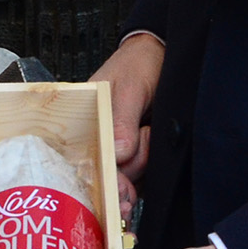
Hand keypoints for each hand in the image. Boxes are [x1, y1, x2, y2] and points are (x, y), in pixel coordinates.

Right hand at [91, 32, 163, 214]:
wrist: (161, 56)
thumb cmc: (137, 64)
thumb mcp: (128, 87)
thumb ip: (121, 121)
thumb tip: (117, 155)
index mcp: (86, 126)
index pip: (88, 164)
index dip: (105, 182)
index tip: (122, 192)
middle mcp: (99, 142)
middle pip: (112, 177)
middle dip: (132, 168)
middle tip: (145, 134)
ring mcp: (120, 151)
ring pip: (131, 179)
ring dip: (146, 162)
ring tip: (148, 126)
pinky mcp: (138, 156)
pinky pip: (144, 176)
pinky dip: (153, 168)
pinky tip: (153, 140)